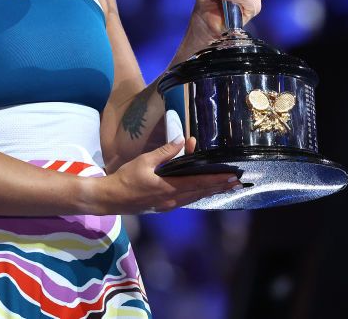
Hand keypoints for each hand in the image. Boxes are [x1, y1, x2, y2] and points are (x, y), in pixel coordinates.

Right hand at [98, 138, 239, 213]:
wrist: (111, 198)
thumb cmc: (126, 178)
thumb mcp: (143, 161)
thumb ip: (164, 152)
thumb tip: (182, 141)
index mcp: (168, 187)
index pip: (198, 183)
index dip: (216, 179)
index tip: (231, 177)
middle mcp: (172, 199)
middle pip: (201, 192)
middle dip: (219, 186)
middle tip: (236, 182)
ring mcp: (169, 205)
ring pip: (195, 198)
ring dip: (210, 191)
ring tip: (224, 186)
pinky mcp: (164, 206)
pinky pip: (186, 200)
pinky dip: (198, 194)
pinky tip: (201, 191)